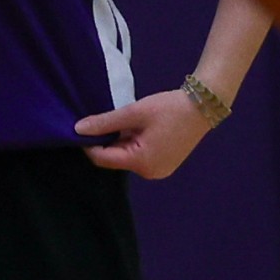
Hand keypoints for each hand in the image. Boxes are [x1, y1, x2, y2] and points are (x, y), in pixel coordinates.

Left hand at [77, 91, 213, 178]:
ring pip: (126, 157)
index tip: (80, 128)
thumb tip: (77, 129)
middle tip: (105, 120)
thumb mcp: (134, 112)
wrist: (202, 106)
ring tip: (125, 122)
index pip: (102, 159)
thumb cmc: (169, 108)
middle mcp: (149, 173)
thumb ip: (105, 123)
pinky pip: (139, 157)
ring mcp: (159, 170)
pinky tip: (137, 128)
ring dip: (120, 141)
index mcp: (141, 162)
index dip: (88, 144)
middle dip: (106, 141)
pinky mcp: (164, 164)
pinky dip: (133, 144)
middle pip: (114, 159)